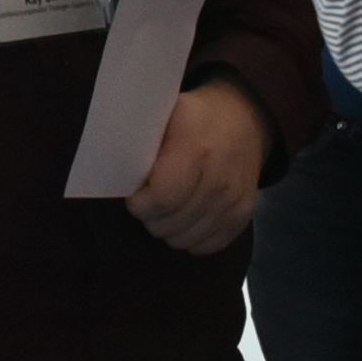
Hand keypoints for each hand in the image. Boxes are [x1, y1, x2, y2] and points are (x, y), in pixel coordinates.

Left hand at [124, 79, 267, 254]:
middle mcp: (220, 179)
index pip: (162, 197)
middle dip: (150, 217)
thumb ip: (141, 143)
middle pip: (170, 224)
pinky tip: (186, 218)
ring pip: (185, 240)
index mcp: (196, 150)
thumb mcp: (165, 114)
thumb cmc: (194, 117)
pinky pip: (207, 246)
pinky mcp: (246, 215)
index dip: (140, 204)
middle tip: (148, 201)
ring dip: (168, 229)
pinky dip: (191, 237)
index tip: (134, 195)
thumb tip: (116, 173)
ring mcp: (235, 200)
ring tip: (166, 208)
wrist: (245, 119)